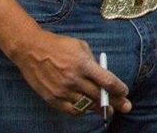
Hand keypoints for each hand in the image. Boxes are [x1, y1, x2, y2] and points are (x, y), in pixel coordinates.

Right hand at [9, 30, 130, 115]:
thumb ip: (92, 62)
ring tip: (108, 110)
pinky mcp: (52, 98)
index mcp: (83, 64)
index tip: (125, 92)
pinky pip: (71, 110)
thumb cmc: (58, 45)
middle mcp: (74, 79)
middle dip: (115, 102)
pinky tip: (88, 109)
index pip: (107, 81)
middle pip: (99, 95)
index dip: (118, 89)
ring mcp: (62, 90)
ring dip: (99, 108)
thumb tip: (102, 76)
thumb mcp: (80, 47)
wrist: (31, 50)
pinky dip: (81, 111)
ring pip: (86, 105)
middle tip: (126, 107)